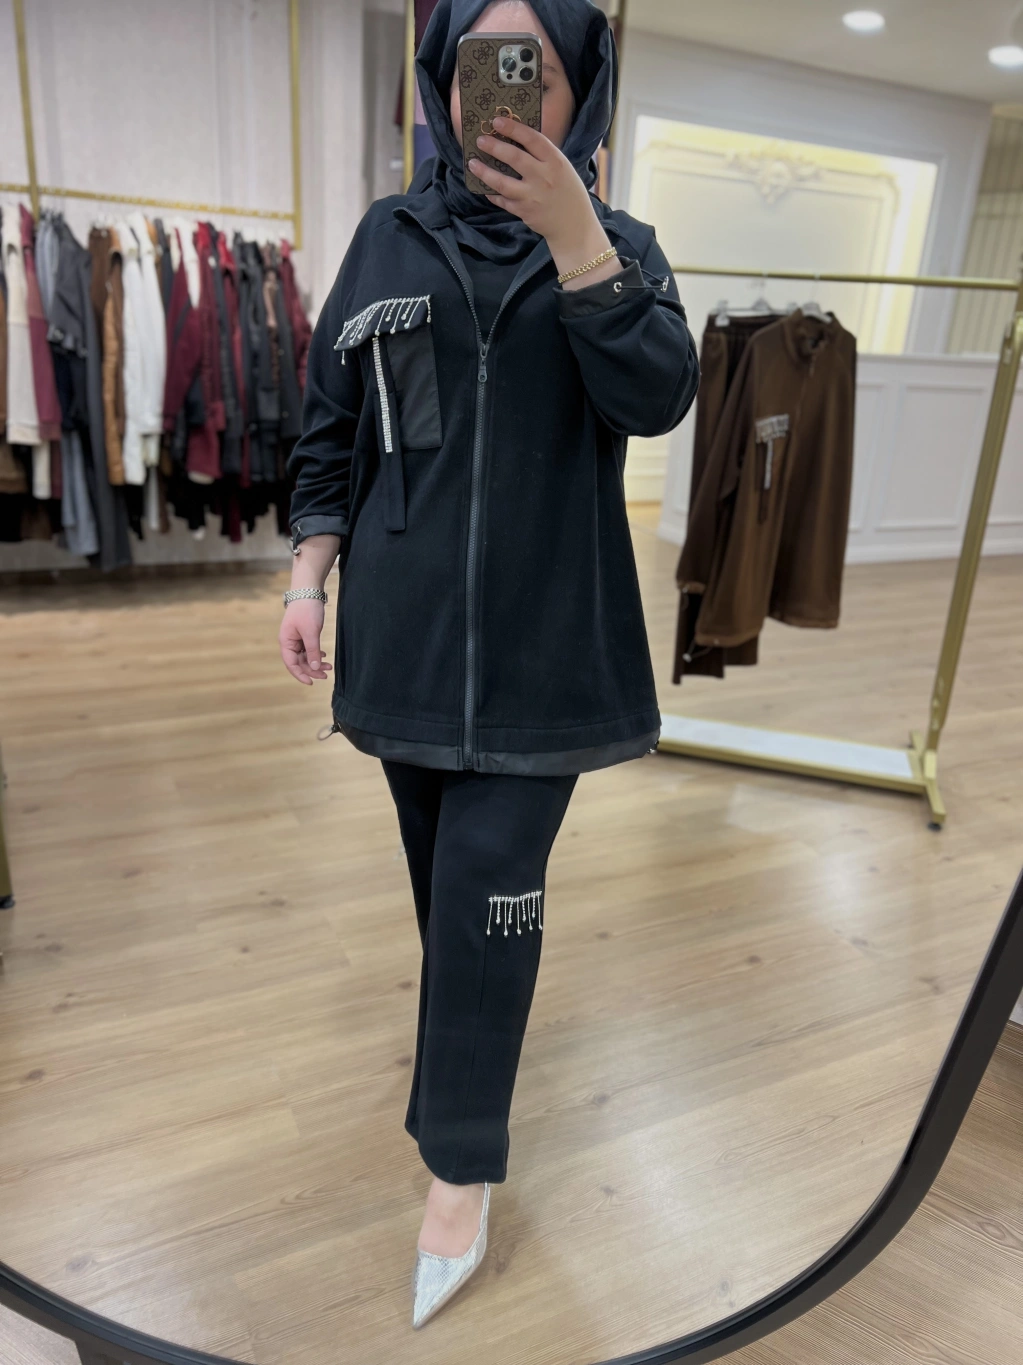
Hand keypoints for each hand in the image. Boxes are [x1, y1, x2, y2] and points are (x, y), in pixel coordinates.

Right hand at [279, 599, 331, 684]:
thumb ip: (312, 650)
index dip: (300, 675)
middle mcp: (289, 642)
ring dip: (316, 662)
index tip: (311, 682)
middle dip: (312, 669)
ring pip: (305, 656)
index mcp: (286, 642)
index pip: (291, 664)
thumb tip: (313, 668)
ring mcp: (296, 638)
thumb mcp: (311, 632)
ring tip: (329, 666)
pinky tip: (325, 655)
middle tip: (326, 674)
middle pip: (299, 662)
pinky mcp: (303, 634)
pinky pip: (308, 648)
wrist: (308, 591)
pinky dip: (316, 653)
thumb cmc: (307, 609)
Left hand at [469, 117, 621, 284]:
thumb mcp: (563, 169)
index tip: (497, 121)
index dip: (513, 128)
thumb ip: (543, 157)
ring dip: (484, 172)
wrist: (574, 227)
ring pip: (502, 182)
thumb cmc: (568, 193)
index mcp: (556, 162)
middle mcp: (544, 177)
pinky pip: (503, 200)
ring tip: (472, 163)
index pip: (532, 139)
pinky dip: (492, 194)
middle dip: (494, 146)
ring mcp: (532, 196)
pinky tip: (484, 187)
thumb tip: (516, 140)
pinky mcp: (524, 212)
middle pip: (514, 158)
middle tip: (480, 140)